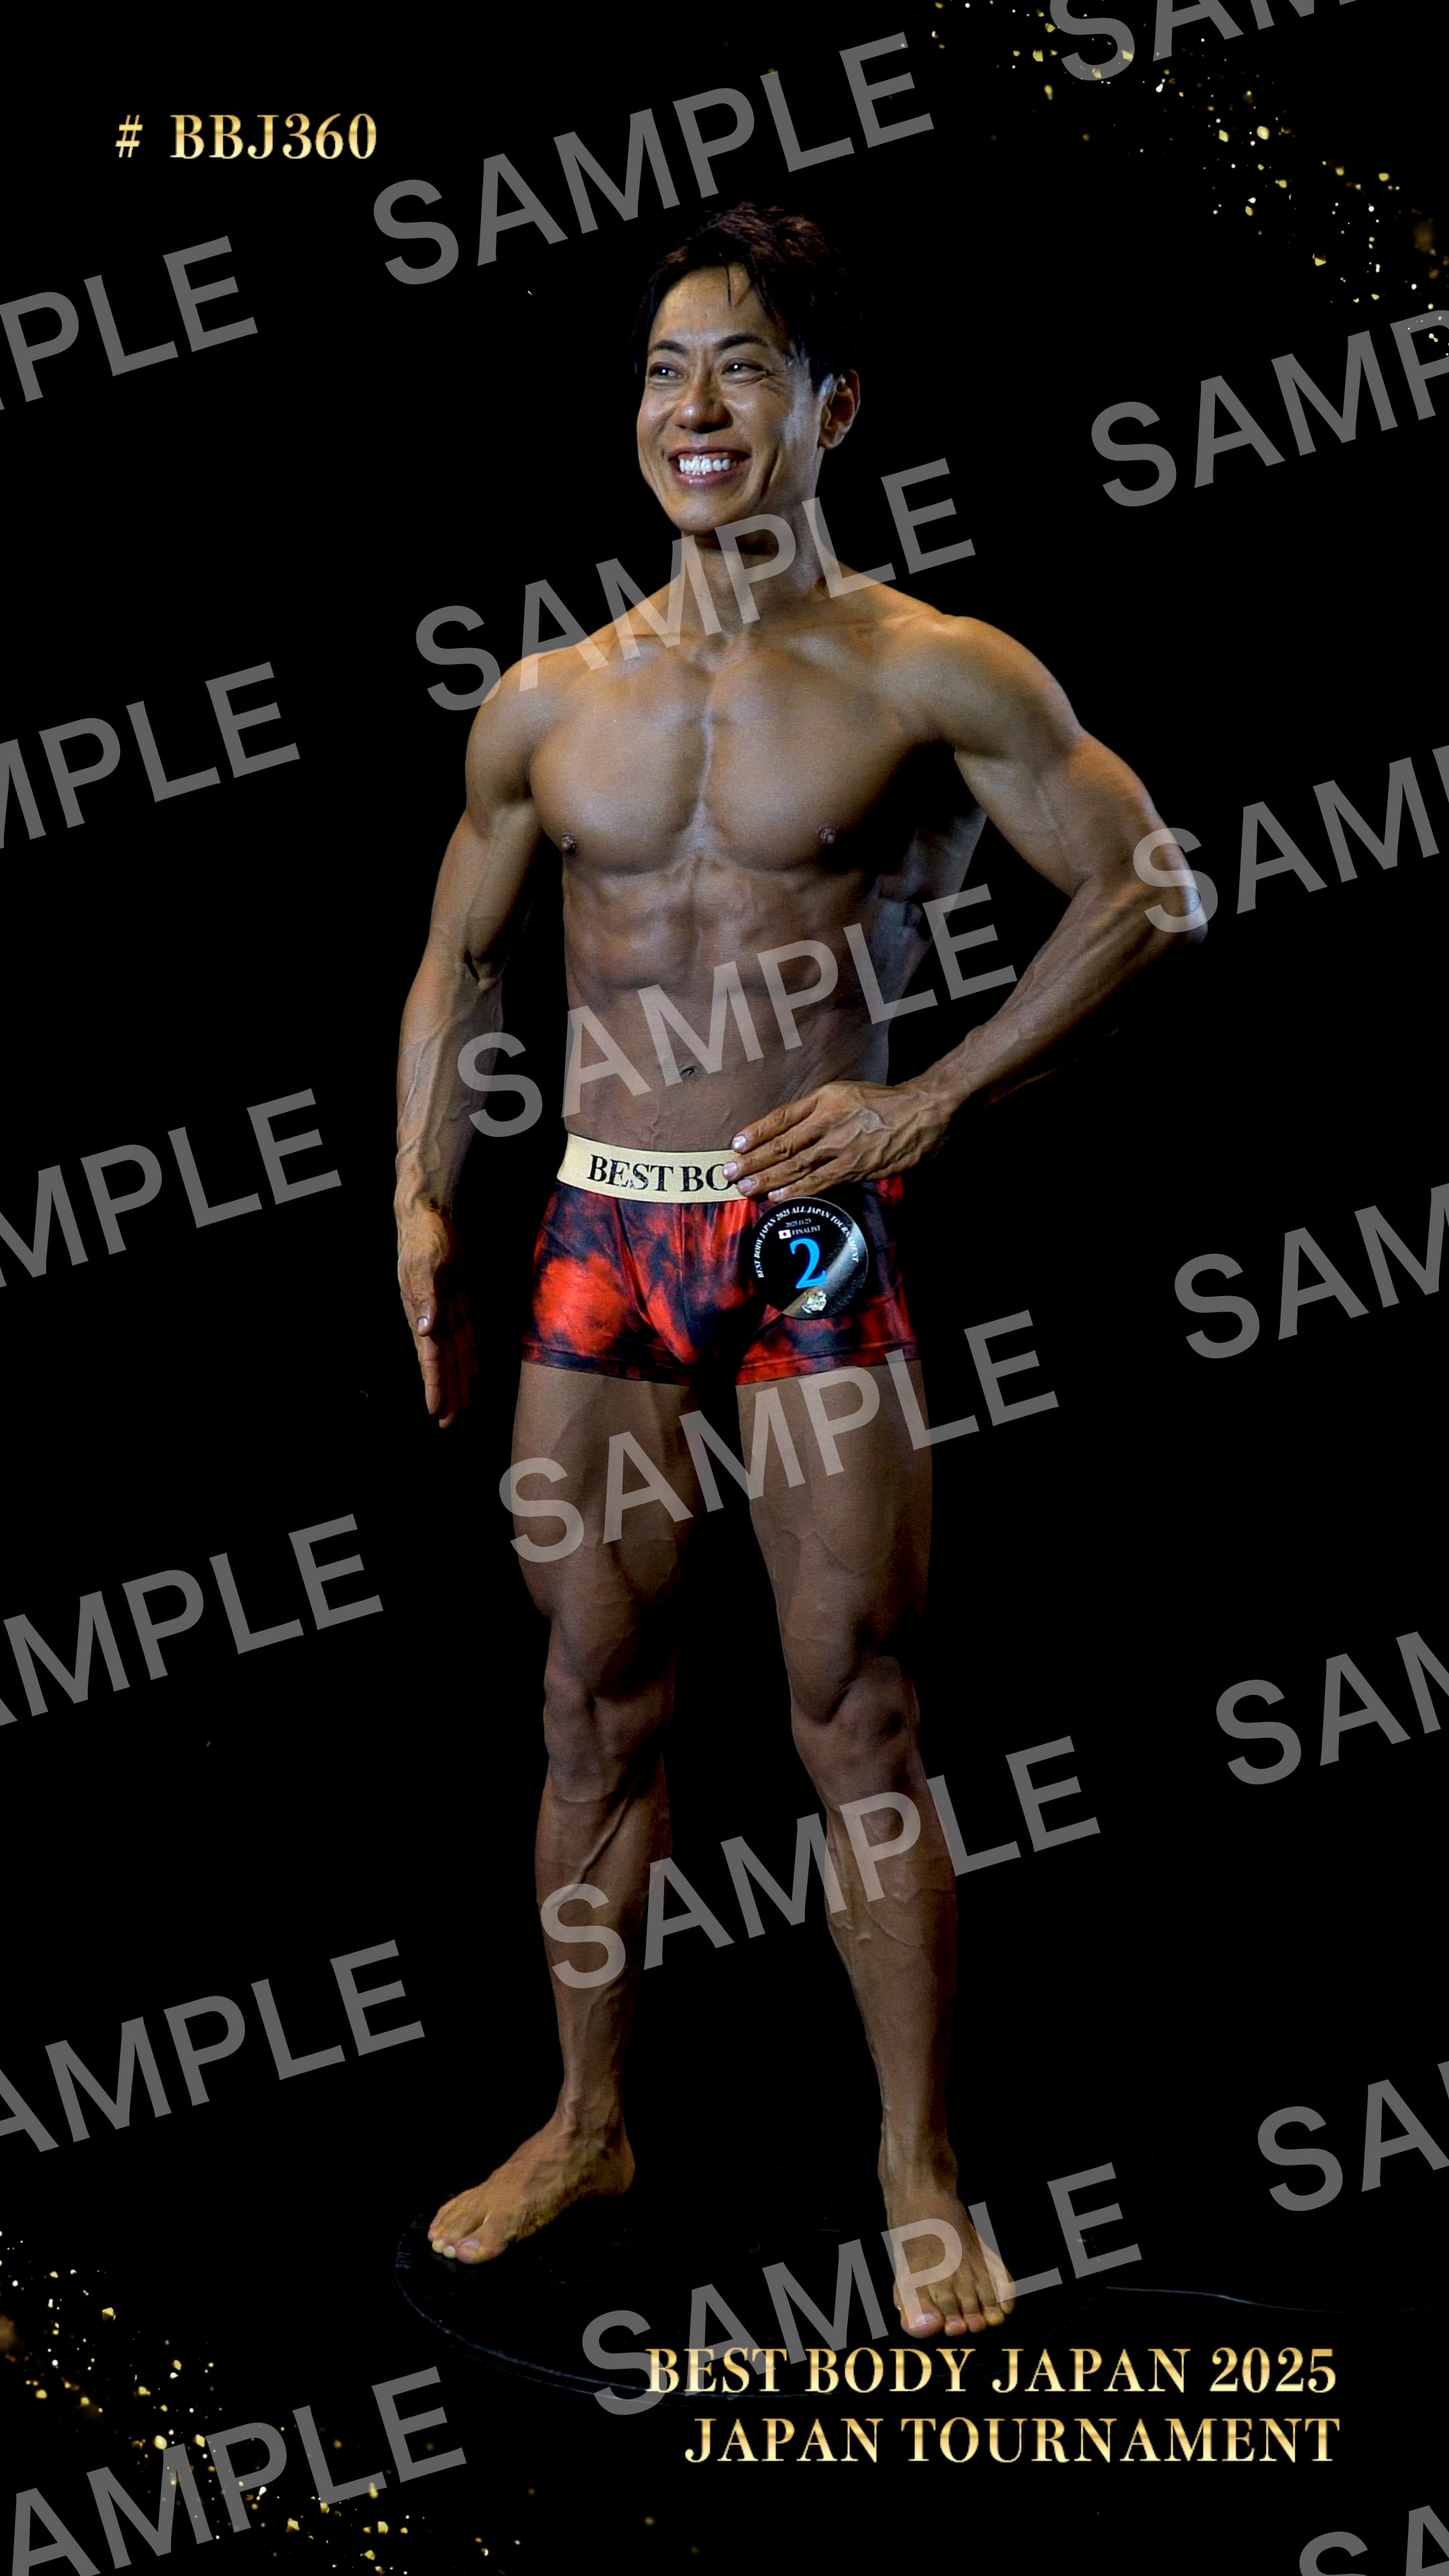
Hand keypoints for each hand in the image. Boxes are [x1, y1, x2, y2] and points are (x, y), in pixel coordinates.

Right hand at [397, 1205, 475, 1428]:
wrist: (428, 1218)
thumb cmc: (424, 1238)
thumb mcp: (424, 1263)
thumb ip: (425, 1295)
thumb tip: (425, 1329)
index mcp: (423, 1315)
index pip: (431, 1358)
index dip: (435, 1385)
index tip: (436, 1410)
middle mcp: (434, 1320)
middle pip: (445, 1365)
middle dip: (448, 1394)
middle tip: (450, 1425)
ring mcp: (447, 1313)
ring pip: (457, 1357)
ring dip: (460, 1383)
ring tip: (463, 1411)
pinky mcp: (459, 1304)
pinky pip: (467, 1339)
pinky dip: (471, 1360)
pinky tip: (475, 1377)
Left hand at [724, 1077, 953, 1200]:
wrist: (922, 1111)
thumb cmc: (883, 1101)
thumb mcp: (845, 1092)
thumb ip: (816, 1107)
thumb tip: (785, 1128)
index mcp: (824, 1100)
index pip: (782, 1118)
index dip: (757, 1132)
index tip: (736, 1144)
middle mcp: (828, 1122)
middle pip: (783, 1145)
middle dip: (754, 1161)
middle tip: (729, 1173)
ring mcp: (841, 1147)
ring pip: (796, 1165)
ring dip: (768, 1178)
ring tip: (745, 1188)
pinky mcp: (855, 1167)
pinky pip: (819, 1181)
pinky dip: (796, 1189)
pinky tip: (777, 1196)